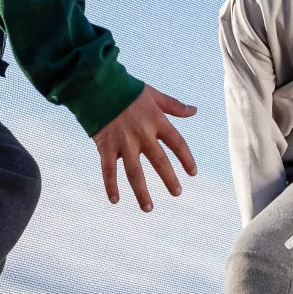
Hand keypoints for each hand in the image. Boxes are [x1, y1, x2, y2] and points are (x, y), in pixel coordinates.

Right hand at [92, 84, 197, 211]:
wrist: (98, 85)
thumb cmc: (127, 89)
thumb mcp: (154, 95)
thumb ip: (174, 105)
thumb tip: (194, 110)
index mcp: (157, 121)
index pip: (177, 143)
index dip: (186, 159)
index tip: (192, 173)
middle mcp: (142, 134)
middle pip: (160, 162)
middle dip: (169, 179)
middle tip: (177, 193)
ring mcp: (123, 142)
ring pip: (135, 172)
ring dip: (141, 192)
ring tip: (148, 208)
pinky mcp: (106, 146)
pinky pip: (108, 170)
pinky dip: (111, 186)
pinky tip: (115, 200)